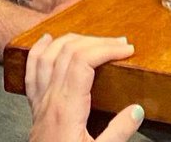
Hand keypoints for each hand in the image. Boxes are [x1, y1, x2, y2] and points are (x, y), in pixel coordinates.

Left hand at [26, 32, 141, 141]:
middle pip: (70, 51)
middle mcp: (50, 99)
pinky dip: (40, 51)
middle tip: (120, 45)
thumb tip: (138, 109)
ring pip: (51, 55)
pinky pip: (32, 71)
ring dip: (74, 40)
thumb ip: (118, 132)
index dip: (107, 48)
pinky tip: (48, 41)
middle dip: (98, 41)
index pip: (84, 59)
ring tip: (95, 38)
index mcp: (67, 107)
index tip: (127, 50)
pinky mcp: (36, 106)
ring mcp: (41, 101)